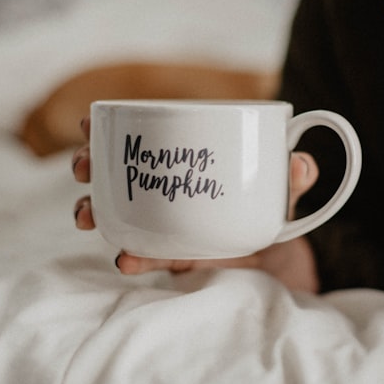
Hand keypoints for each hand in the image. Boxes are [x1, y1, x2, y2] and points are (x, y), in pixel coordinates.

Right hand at [71, 116, 321, 292]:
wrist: (285, 260)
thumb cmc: (273, 209)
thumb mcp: (284, 187)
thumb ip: (295, 175)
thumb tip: (300, 164)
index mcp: (183, 162)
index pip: (141, 140)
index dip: (109, 130)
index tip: (88, 123)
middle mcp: (165, 192)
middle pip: (116, 174)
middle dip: (90, 167)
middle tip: (83, 166)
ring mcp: (165, 226)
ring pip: (119, 215)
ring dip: (95, 212)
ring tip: (86, 215)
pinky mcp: (177, 259)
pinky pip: (151, 256)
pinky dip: (136, 257)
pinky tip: (124, 257)